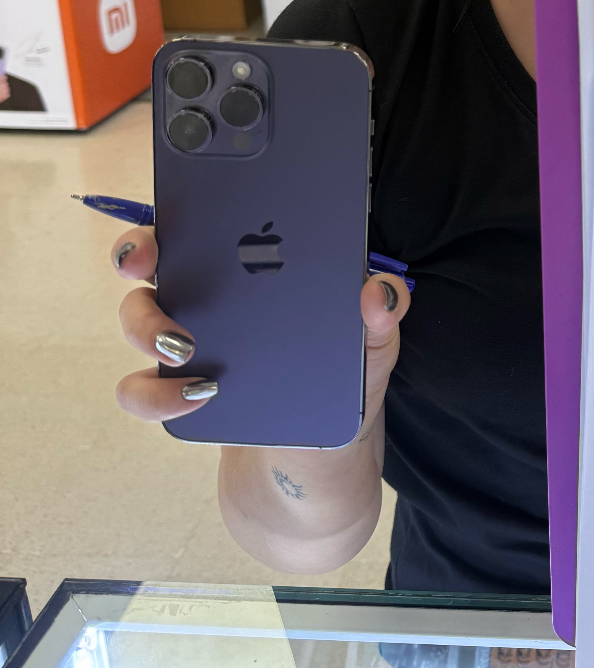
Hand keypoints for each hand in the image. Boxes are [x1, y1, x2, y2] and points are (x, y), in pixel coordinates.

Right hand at [111, 227, 410, 425]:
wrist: (317, 460)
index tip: (174, 208)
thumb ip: (382, 318)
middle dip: (138, 252)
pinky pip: (140, 389)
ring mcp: (189, 345)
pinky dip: (155, 394)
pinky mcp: (177, 394)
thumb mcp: (371, 348)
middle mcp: (212, 299)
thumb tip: (381, 291)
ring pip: (137, 318)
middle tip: (146, 268)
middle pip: (153, 260)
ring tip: (187, 350)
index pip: (209, 223)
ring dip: (148, 327)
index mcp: (256, 270)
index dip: (182, 207)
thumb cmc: (342, 385)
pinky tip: (196, 398)